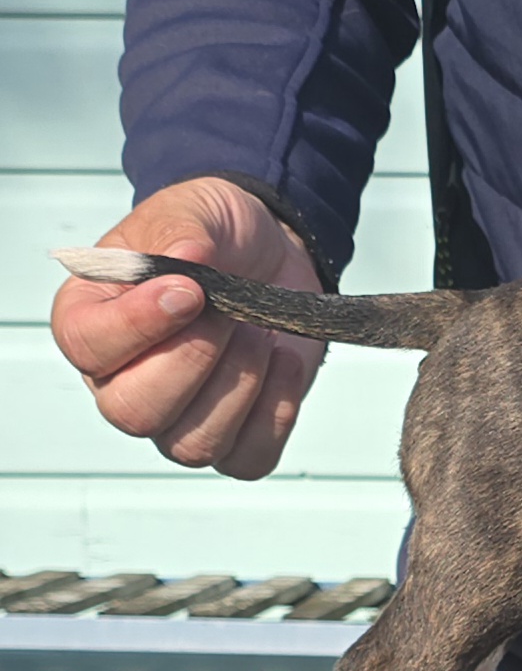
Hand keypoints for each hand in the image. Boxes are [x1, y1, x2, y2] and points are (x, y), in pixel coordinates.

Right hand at [50, 176, 325, 479]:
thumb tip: (189, 263)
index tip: (190, 291)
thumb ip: (183, 234)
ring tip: (259, 333)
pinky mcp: (236, 432)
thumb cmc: (214, 237)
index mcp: (93, 323)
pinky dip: (276, 414)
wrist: (269, 252)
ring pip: (192, 445)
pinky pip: (249, 458)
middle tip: (229, 313)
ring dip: (239, 386)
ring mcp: (179, 416)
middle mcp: (123, 381)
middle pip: (135, 412)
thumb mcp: (193, 212)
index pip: (89, 347)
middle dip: (194, 360)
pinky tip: (284, 362)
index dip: (140, 325)